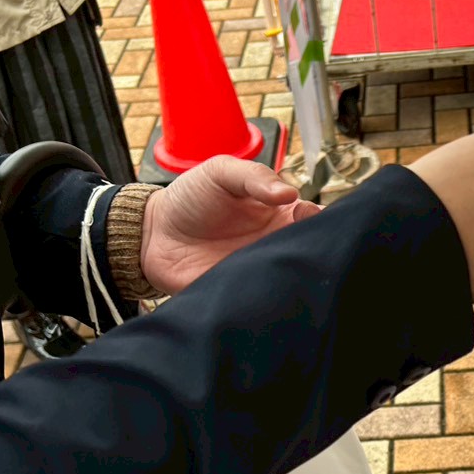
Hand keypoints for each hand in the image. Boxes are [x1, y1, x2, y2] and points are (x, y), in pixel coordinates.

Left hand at [139, 156, 319, 294]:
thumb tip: (290, 194)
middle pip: (309, 252)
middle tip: (308, 249)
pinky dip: (271, 300)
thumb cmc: (190, 197)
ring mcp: (261, 272)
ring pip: (291, 279)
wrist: (152, 233)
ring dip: (295, 276)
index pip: (313, 220)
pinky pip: (264, 301)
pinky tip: (268, 291)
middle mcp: (275, 245)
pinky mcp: (243, 295)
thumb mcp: (221, 172)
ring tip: (287, 269)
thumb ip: (255, 177)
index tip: (309, 217)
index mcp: (278, 214)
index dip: (320, 220)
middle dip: (316, 252)